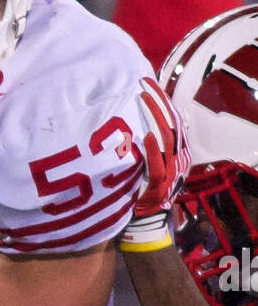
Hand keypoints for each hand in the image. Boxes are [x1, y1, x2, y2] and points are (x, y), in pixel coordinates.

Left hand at [120, 79, 190, 251]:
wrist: (145, 221)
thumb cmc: (138, 189)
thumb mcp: (143, 162)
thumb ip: (143, 144)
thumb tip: (130, 118)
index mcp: (175, 152)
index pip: (172, 120)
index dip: (161, 102)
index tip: (147, 84)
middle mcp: (176, 160)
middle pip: (170, 125)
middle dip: (157, 105)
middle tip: (142, 87)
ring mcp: (170, 173)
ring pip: (167, 140)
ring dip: (154, 119)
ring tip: (142, 101)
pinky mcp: (159, 187)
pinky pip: (158, 166)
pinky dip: (153, 150)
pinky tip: (145, 136)